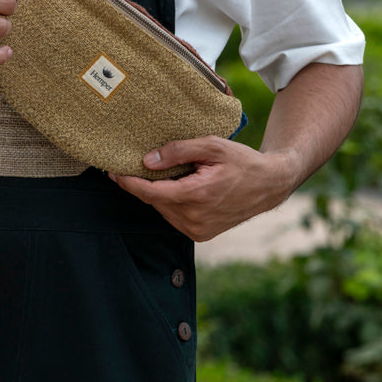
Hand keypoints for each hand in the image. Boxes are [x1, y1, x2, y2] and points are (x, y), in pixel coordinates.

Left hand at [108, 136, 298, 241]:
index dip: (129, 183)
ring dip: (158, 193)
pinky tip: (177, 186)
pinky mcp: (201, 235)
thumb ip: (178, 151)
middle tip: (133, 165)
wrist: (268, 185)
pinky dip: (170, 202)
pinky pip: (175, 217)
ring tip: (162, 173)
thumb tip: (147, 161)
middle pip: (155, 201)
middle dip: (143, 184)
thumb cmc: (241, 161)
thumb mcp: (211, 146)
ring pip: (164, 210)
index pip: (151, 193)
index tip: (112, 172)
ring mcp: (198, 230)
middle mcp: (195, 219)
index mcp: (197, 196)